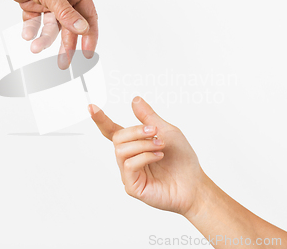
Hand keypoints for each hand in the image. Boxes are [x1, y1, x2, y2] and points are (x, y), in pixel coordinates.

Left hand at [0, 0, 97, 68]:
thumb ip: (66, 13)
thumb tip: (82, 29)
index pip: (88, 16)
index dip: (89, 35)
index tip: (87, 53)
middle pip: (69, 26)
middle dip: (65, 44)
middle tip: (64, 62)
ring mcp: (48, 1)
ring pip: (50, 26)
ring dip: (44, 38)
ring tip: (35, 47)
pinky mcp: (33, 4)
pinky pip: (35, 22)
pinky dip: (31, 29)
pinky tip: (27, 34)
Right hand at [89, 97, 205, 216]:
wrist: (194, 183)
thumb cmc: (182, 160)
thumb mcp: (167, 131)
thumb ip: (149, 117)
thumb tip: (135, 100)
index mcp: (134, 145)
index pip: (112, 131)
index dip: (101, 119)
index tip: (91, 107)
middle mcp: (129, 159)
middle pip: (117, 138)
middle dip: (136, 131)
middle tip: (155, 132)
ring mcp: (129, 174)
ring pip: (122, 151)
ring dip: (143, 144)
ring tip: (160, 146)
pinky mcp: (133, 187)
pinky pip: (129, 165)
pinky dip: (145, 157)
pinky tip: (158, 156)